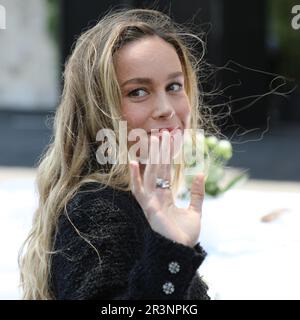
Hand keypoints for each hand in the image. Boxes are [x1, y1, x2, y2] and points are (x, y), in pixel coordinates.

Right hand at [129, 132, 204, 247]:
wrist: (182, 251)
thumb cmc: (185, 235)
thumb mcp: (195, 210)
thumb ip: (196, 193)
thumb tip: (200, 174)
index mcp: (165, 198)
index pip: (165, 173)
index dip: (166, 159)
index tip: (168, 144)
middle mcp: (156, 197)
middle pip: (156, 170)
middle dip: (158, 153)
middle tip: (160, 134)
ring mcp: (151, 202)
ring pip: (150, 175)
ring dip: (151, 158)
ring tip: (153, 139)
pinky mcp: (148, 208)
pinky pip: (139, 190)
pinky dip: (135, 177)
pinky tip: (134, 163)